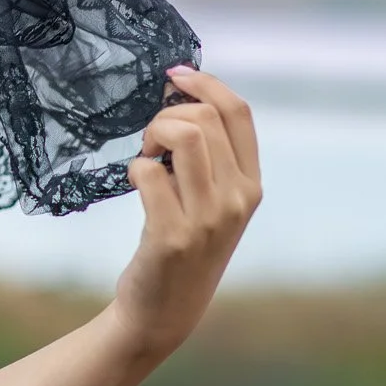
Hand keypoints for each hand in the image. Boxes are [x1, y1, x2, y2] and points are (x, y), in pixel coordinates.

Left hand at [110, 65, 263, 355]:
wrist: (165, 310)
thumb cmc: (181, 241)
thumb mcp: (210, 199)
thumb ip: (208, 156)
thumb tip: (178, 90)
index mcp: (251, 184)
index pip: (239, 113)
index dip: (205, 83)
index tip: (173, 75)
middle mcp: (238, 199)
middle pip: (204, 117)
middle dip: (165, 114)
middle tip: (150, 140)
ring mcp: (208, 218)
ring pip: (182, 135)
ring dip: (151, 135)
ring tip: (145, 158)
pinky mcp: (173, 235)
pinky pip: (148, 172)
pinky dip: (134, 168)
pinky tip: (135, 184)